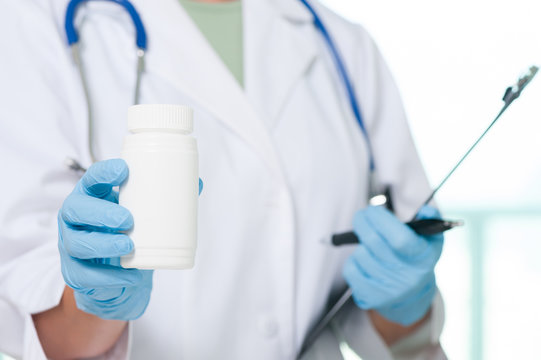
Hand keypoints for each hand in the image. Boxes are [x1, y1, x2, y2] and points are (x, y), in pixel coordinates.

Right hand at [58, 159, 151, 319]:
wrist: (114, 273)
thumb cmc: (126, 232)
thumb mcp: (142, 213)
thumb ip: (166, 199)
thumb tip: (196, 184)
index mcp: (92, 196)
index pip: (91, 178)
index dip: (103, 173)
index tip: (124, 170)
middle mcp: (75, 218)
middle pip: (75, 209)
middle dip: (100, 213)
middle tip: (128, 220)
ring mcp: (71, 245)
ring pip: (78, 244)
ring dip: (104, 244)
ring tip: (128, 247)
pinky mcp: (75, 272)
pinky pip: (86, 276)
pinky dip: (109, 277)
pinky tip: (129, 275)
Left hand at [343, 205, 443, 325]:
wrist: (411, 298)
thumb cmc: (417, 261)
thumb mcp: (432, 241)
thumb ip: (430, 220)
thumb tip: (426, 210)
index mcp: (422, 260)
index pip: (400, 239)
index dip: (381, 220)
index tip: (373, 210)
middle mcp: (406, 276)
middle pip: (374, 242)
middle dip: (363, 223)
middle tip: (362, 216)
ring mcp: (387, 289)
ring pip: (360, 254)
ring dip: (361, 244)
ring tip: (370, 245)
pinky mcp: (370, 297)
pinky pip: (350, 269)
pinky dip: (353, 260)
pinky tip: (363, 260)